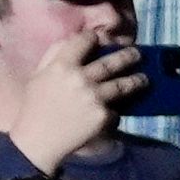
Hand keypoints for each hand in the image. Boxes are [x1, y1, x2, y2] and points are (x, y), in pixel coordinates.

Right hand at [21, 26, 145, 159]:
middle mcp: (81, 78)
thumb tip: (73, 39)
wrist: (37, 141)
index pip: (85, 40)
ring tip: (144, 79)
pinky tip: (118, 110)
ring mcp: (94, 96)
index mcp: (62, 65)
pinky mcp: (103, 115)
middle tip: (138, 53)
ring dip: (138, 80)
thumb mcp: (38, 76)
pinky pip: (116, 109)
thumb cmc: (35, 107)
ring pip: (124, 84)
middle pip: (113, 61)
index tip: (102, 39)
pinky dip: (116, 110)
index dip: (94, 38)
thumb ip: (54, 55)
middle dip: (129, 55)